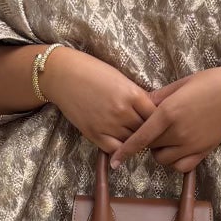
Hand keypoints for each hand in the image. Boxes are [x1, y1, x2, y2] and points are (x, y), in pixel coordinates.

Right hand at [42, 46, 158, 155]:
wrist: (63, 75)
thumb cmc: (92, 71)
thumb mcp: (121, 79)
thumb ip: (137, 96)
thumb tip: (151, 111)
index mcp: (133, 94)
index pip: (156, 115)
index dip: (158, 119)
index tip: (157, 120)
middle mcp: (123, 111)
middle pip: (146, 129)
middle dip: (148, 131)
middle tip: (148, 132)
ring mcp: (108, 124)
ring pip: (132, 141)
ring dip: (135, 140)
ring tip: (135, 137)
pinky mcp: (94, 134)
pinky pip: (115, 149)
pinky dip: (120, 149)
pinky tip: (122, 146)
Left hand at [109, 65, 220, 173]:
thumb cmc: (209, 82)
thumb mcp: (179, 85)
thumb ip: (158, 98)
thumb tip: (139, 105)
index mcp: (169, 113)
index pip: (141, 137)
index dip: (125, 150)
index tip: (115, 160)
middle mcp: (178, 132)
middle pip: (150, 147)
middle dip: (146, 141)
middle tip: (152, 130)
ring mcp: (192, 143)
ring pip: (164, 159)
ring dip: (160, 152)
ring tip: (165, 139)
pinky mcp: (204, 150)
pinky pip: (182, 166)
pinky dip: (175, 162)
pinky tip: (177, 150)